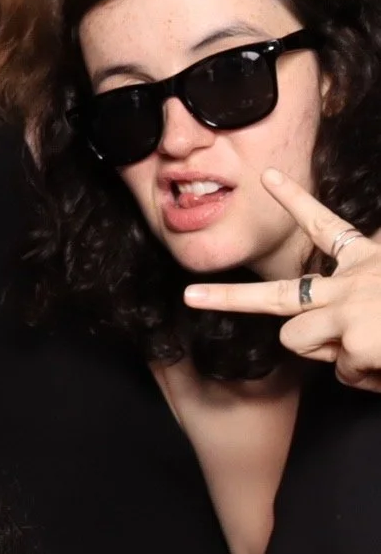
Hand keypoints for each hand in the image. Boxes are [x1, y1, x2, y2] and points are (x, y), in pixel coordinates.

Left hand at [184, 170, 380, 389]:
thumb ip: (357, 305)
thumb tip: (332, 343)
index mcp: (369, 261)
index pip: (326, 227)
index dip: (295, 201)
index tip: (266, 177)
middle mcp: (353, 281)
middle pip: (277, 295)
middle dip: (230, 298)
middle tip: (190, 294)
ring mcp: (348, 309)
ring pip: (298, 342)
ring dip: (328, 355)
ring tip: (375, 348)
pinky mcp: (352, 340)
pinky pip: (341, 371)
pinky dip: (368, 376)